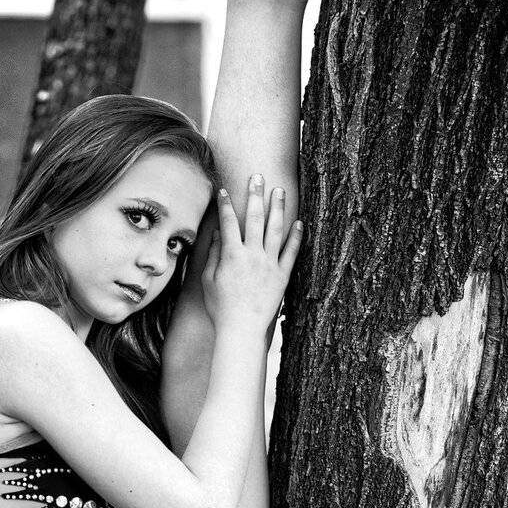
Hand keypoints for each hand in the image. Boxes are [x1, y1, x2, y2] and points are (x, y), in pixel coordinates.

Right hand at [201, 175, 302, 331]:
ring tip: (279, 191)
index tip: (224, 191)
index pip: (228, 222)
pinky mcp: (283, 275)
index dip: (225, 205)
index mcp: (232, 255)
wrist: (242, 330)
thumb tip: (217, 234)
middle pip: (255, 218)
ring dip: (278, 207)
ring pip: (276, 229)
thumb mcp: (208, 281)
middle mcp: (253, 255)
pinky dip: (296, 236)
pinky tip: (299, 223)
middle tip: (257, 177)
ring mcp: (270, 264)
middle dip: (255, 195)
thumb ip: (213, 255)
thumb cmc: (221, 308)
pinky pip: (292, 252)